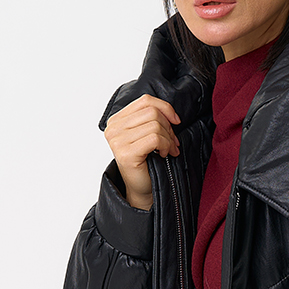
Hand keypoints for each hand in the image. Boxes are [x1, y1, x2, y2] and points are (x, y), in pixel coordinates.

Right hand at [104, 94, 180, 210]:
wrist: (142, 188)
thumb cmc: (146, 162)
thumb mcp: (147, 134)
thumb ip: (152, 118)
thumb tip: (171, 113)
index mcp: (116, 120)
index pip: (145, 101)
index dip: (165, 108)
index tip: (175, 121)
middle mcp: (113, 129)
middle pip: (152, 112)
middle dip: (168, 127)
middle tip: (172, 142)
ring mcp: (117, 141)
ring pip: (155, 125)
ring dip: (168, 139)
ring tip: (168, 150)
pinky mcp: (126, 153)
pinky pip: (155, 139)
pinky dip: (165, 146)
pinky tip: (164, 154)